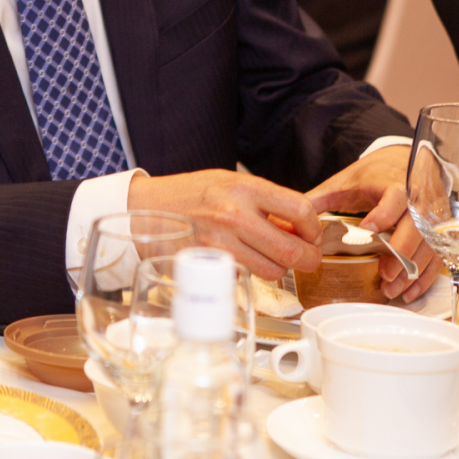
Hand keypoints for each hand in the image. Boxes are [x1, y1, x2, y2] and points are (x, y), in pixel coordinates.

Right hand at [128, 169, 321, 279]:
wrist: (145, 207)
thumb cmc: (188, 193)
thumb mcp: (229, 182)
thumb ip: (265, 201)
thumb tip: (300, 229)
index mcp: (243, 188)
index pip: (300, 210)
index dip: (314, 227)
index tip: (311, 233)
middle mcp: (233, 215)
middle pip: (292, 250)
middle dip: (308, 258)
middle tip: (306, 257)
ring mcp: (219, 243)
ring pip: (273, 271)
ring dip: (278, 268)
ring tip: (266, 255)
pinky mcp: (208, 264)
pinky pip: (247, 277)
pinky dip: (252, 272)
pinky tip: (244, 260)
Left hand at [308, 145, 438, 301]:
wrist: (404, 161)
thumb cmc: (374, 173)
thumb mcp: (344, 182)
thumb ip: (319, 199)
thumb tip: (289, 216)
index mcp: (395, 182)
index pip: (397, 196)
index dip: (385, 214)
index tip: (368, 230)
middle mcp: (420, 198)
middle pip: (418, 227)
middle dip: (402, 253)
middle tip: (384, 274)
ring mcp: (433, 216)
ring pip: (431, 245)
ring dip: (413, 271)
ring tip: (392, 289)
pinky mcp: (439, 231)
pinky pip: (439, 256)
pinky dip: (426, 276)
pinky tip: (410, 290)